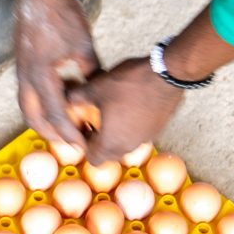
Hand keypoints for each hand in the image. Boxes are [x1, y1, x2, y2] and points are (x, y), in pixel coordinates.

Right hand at [14, 0, 99, 146]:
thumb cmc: (60, 15)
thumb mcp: (83, 45)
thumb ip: (89, 70)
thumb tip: (95, 88)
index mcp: (41, 77)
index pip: (56, 115)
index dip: (69, 134)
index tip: (83, 147)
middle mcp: (26, 78)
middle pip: (33, 118)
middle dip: (51, 135)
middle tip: (69, 144)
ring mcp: (21, 71)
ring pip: (27, 107)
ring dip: (43, 121)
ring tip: (62, 128)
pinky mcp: (23, 64)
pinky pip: (28, 93)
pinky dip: (41, 105)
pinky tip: (58, 101)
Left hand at [65, 57, 183, 164]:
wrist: (167, 73)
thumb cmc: (128, 84)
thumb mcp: (94, 88)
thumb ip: (75, 98)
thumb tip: (65, 100)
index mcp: (111, 142)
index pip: (93, 160)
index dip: (84, 147)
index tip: (82, 130)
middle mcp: (129, 146)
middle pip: (108, 155)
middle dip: (98, 142)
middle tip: (92, 122)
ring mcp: (146, 138)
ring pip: (124, 145)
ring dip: (114, 135)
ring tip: (108, 113)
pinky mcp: (157, 128)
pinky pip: (138, 135)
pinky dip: (129, 127)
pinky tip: (126, 107)